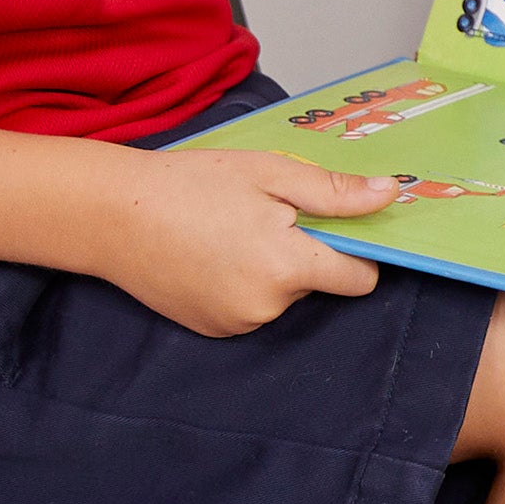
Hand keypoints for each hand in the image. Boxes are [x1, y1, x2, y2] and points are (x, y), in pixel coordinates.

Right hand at [100, 145, 403, 335]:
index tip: (336, 225)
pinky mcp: (212, 329)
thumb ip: (334, 194)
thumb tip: (391, 196)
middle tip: (263, 215)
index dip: (357, 252)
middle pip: (316, 282)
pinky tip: (212, 254)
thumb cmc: (193, 184)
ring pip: (282, 295)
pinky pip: (251, 307)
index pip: (359, 279)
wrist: (112, 215)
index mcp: (288, 268)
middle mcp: (267, 307)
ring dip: (272, 268)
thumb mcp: (270, 174)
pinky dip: (244, 283)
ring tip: (229, 232)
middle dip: (304, 252)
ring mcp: (237, 324)